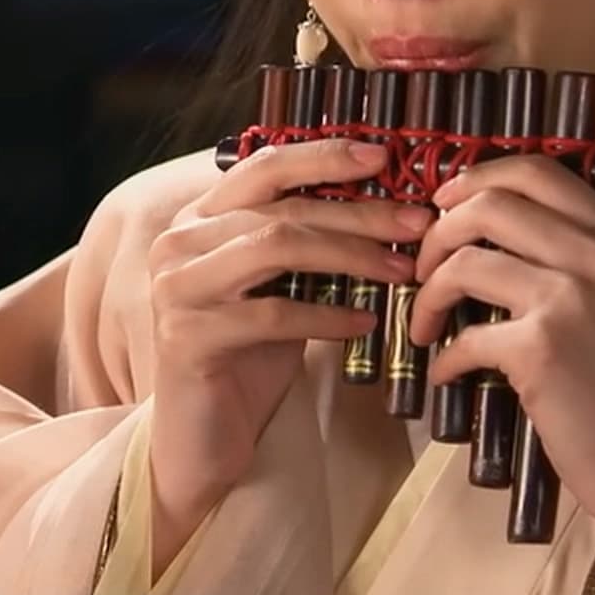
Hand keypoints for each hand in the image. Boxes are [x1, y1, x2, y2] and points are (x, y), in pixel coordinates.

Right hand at [141, 141, 429, 561]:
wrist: (199, 439)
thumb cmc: (246, 358)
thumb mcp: (278, 289)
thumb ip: (308, 244)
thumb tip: (388, 207)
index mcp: (198, 220)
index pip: (264, 167)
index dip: (324, 156)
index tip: (383, 156)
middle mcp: (177, 243)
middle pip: (282, 209)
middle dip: (359, 213)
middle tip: (417, 225)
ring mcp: (176, 288)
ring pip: (276, 248)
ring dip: (351, 256)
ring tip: (401, 271)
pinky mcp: (186, 335)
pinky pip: (273, 314)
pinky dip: (328, 315)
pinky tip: (366, 321)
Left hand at [408, 154, 594, 571]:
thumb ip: (578, 255)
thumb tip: (494, 224)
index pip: (538, 171)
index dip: (476, 178)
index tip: (444, 204)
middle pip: (490, 205)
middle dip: (437, 233)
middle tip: (423, 268)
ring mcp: (571, 299)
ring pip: (465, 262)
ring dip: (427, 294)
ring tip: (424, 323)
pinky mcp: (542, 348)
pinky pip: (464, 336)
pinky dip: (443, 357)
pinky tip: (448, 373)